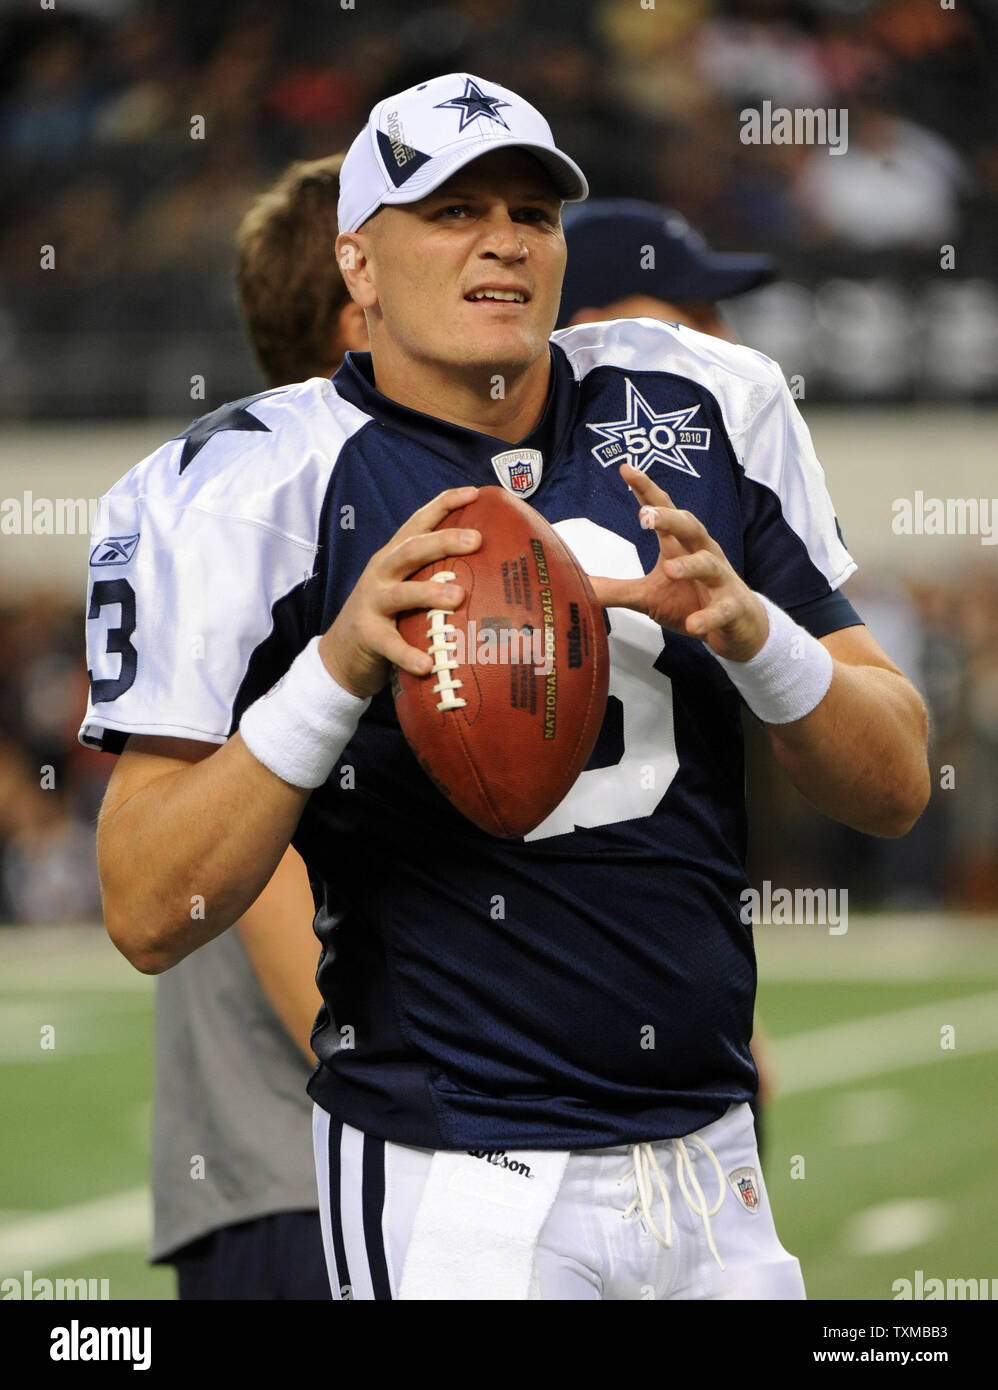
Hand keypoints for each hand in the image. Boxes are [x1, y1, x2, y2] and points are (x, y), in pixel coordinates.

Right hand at [318, 486, 480, 697]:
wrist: (340, 654)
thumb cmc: (387, 617)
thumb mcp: (406, 588)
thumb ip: (435, 576)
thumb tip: (492, 572)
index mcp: (394, 557)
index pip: (418, 521)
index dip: (445, 503)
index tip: (476, 493)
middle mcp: (381, 573)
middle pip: (411, 549)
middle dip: (443, 541)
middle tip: (476, 540)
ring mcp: (371, 603)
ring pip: (401, 593)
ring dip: (429, 593)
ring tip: (458, 597)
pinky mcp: (367, 635)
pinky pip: (390, 644)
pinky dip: (408, 654)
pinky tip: (427, 664)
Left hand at [588, 465, 768, 662]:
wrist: (737, 626)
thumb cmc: (691, 599)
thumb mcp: (648, 596)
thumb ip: (616, 590)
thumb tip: (579, 586)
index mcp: (681, 546)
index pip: (663, 511)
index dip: (646, 490)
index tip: (626, 470)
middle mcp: (703, 554)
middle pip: (690, 527)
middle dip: (669, 518)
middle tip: (644, 513)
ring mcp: (720, 581)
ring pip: (709, 564)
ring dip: (690, 566)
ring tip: (668, 569)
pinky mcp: (732, 608)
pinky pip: (722, 610)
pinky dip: (708, 617)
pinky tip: (694, 624)